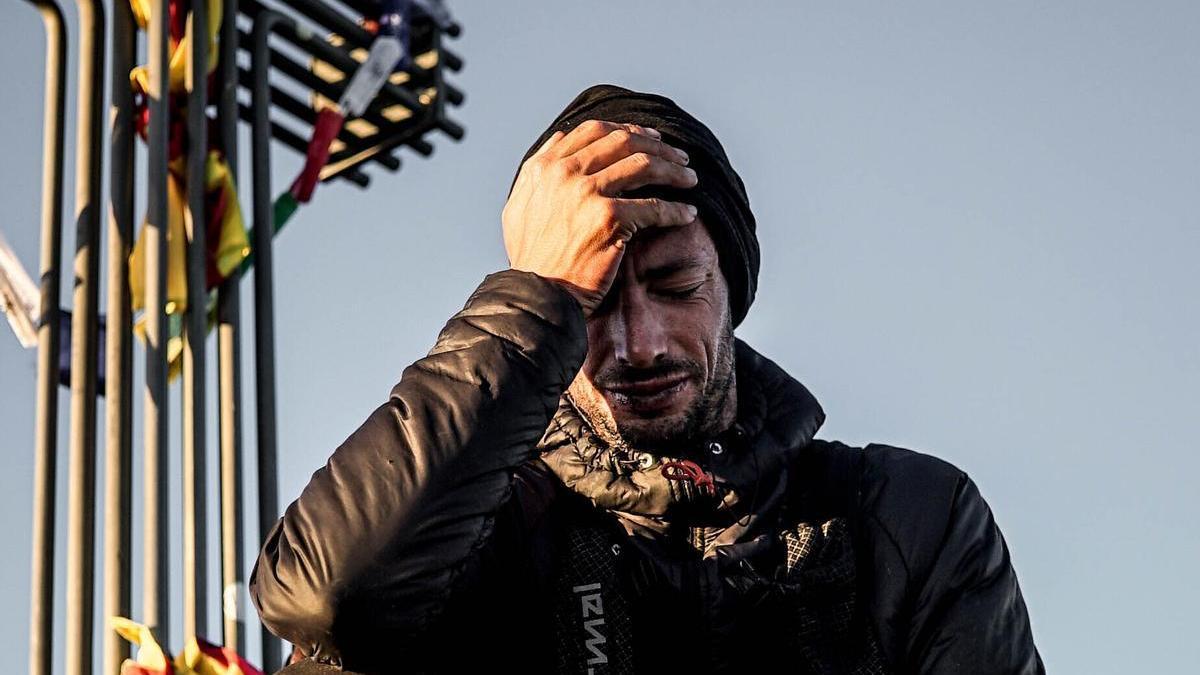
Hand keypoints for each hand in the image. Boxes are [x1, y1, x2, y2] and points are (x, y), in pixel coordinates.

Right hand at [503, 119, 698, 317]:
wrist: (537, 294)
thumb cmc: (533, 260)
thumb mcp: (520, 206)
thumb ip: (539, 171)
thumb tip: (559, 139)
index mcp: (544, 166)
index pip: (594, 131)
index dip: (627, 130)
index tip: (649, 139)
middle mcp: (563, 173)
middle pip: (623, 142)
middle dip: (657, 146)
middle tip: (678, 158)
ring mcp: (585, 193)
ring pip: (643, 165)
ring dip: (672, 171)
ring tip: (689, 179)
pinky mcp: (608, 218)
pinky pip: (653, 206)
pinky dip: (675, 210)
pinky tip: (687, 214)